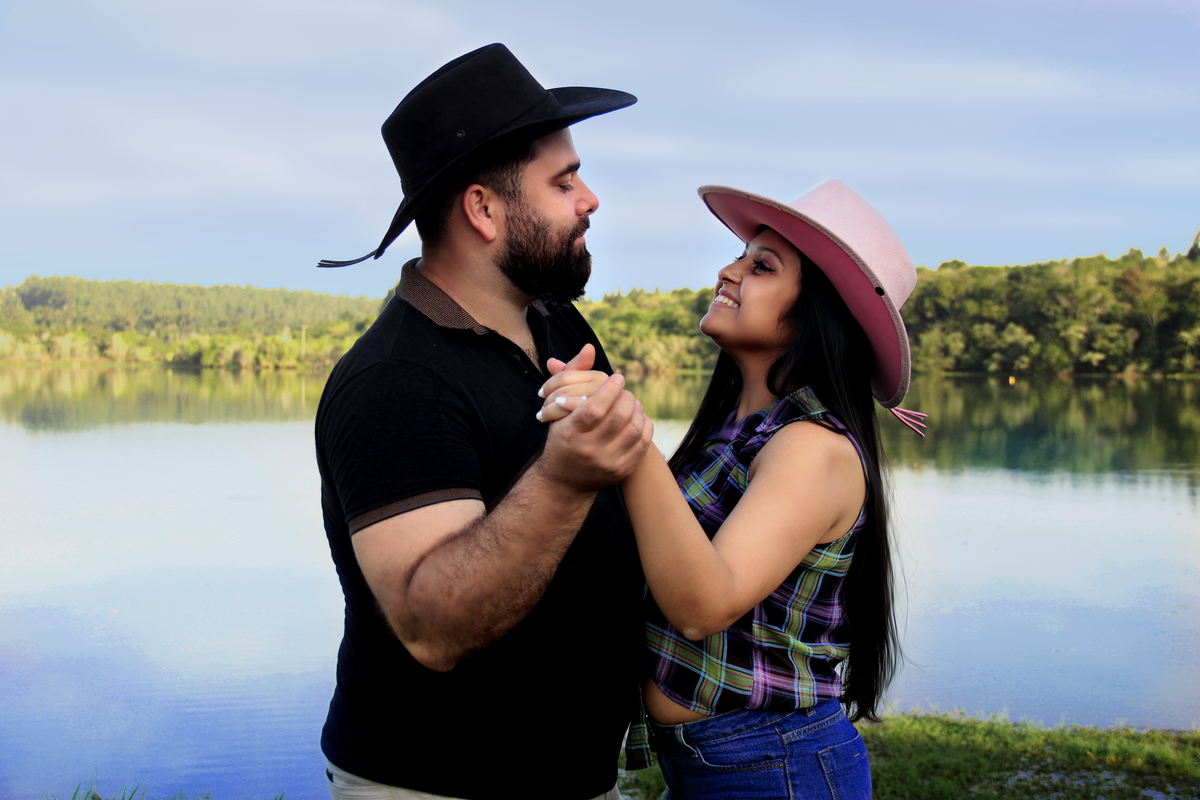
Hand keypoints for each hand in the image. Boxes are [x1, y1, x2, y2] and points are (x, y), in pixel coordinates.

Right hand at [537, 352, 653, 492]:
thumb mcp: (558, 410)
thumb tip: (589, 348)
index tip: (617, 378)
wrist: (564, 481)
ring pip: (633, 429)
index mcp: (570, 432)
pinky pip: (643, 444)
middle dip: (626, 398)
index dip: (610, 389)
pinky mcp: (621, 471)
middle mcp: (588, 449)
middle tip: (625, 391)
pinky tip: (637, 418)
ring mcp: (606, 462)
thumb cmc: (561, 438)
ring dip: (637, 410)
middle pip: (618, 417)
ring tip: (631, 403)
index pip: (595, 408)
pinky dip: (644, 426)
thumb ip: (573, 377)